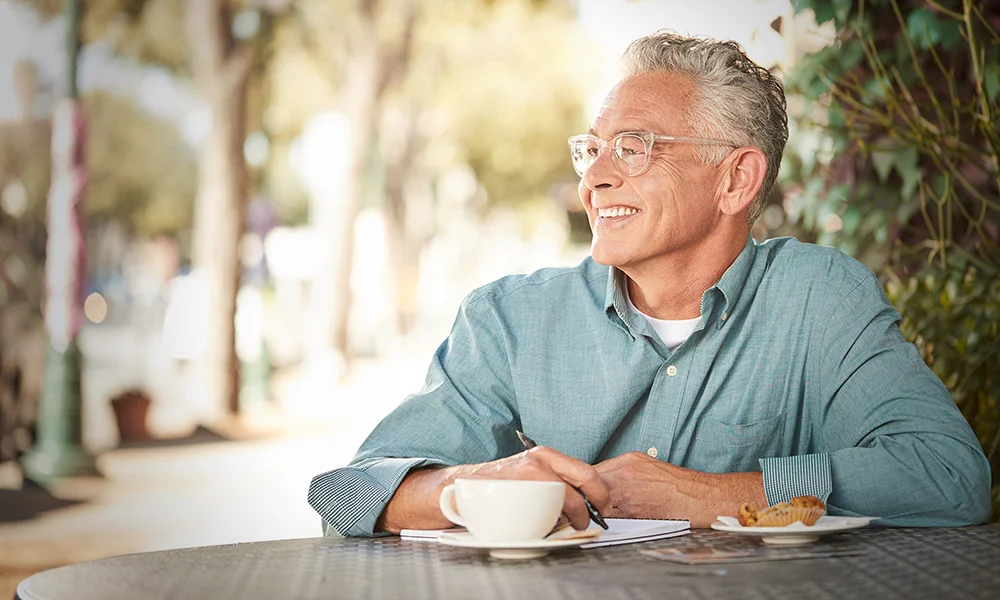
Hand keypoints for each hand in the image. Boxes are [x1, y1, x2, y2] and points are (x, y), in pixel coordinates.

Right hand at [377, 446, 610, 532]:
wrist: (461, 488)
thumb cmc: (499, 486)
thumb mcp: (529, 474)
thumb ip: (553, 480)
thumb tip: (584, 500)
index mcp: (545, 455)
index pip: (587, 470)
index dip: (601, 491)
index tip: (604, 505)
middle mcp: (541, 460)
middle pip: (587, 479)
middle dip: (597, 503)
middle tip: (594, 518)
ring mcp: (530, 475)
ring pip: (570, 499)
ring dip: (576, 517)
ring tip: (569, 524)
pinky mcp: (520, 492)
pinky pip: (548, 513)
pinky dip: (554, 523)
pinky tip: (547, 525)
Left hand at [595, 452, 766, 527]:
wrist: (698, 497)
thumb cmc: (675, 484)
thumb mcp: (645, 465)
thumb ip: (620, 471)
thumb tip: (600, 480)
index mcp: (626, 462)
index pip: (590, 472)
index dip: (583, 484)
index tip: (580, 491)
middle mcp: (623, 475)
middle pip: (588, 487)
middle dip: (584, 497)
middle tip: (582, 506)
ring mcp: (627, 494)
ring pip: (596, 505)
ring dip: (593, 511)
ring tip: (595, 515)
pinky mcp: (633, 513)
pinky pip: (610, 519)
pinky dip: (607, 522)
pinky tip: (610, 523)